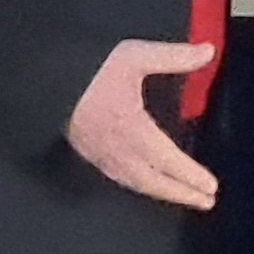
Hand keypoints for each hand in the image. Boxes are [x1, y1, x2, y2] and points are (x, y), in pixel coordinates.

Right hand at [68, 39, 219, 209]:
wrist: (42, 80)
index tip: (211, 187)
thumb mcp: (133, 56)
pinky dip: (139, 185)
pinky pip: (118, 177)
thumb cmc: (89, 69)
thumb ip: (172, 56)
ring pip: (135, 182)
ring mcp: (99, 154)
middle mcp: (116, 148)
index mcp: (130, 128)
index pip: (166, 160)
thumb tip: (207, 52)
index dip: (189, 175)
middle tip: (206, 202)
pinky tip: (147, 184)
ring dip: (161, 192)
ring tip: (184, 197)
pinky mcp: (88, 153)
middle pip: (153, 180)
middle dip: (181, 193)